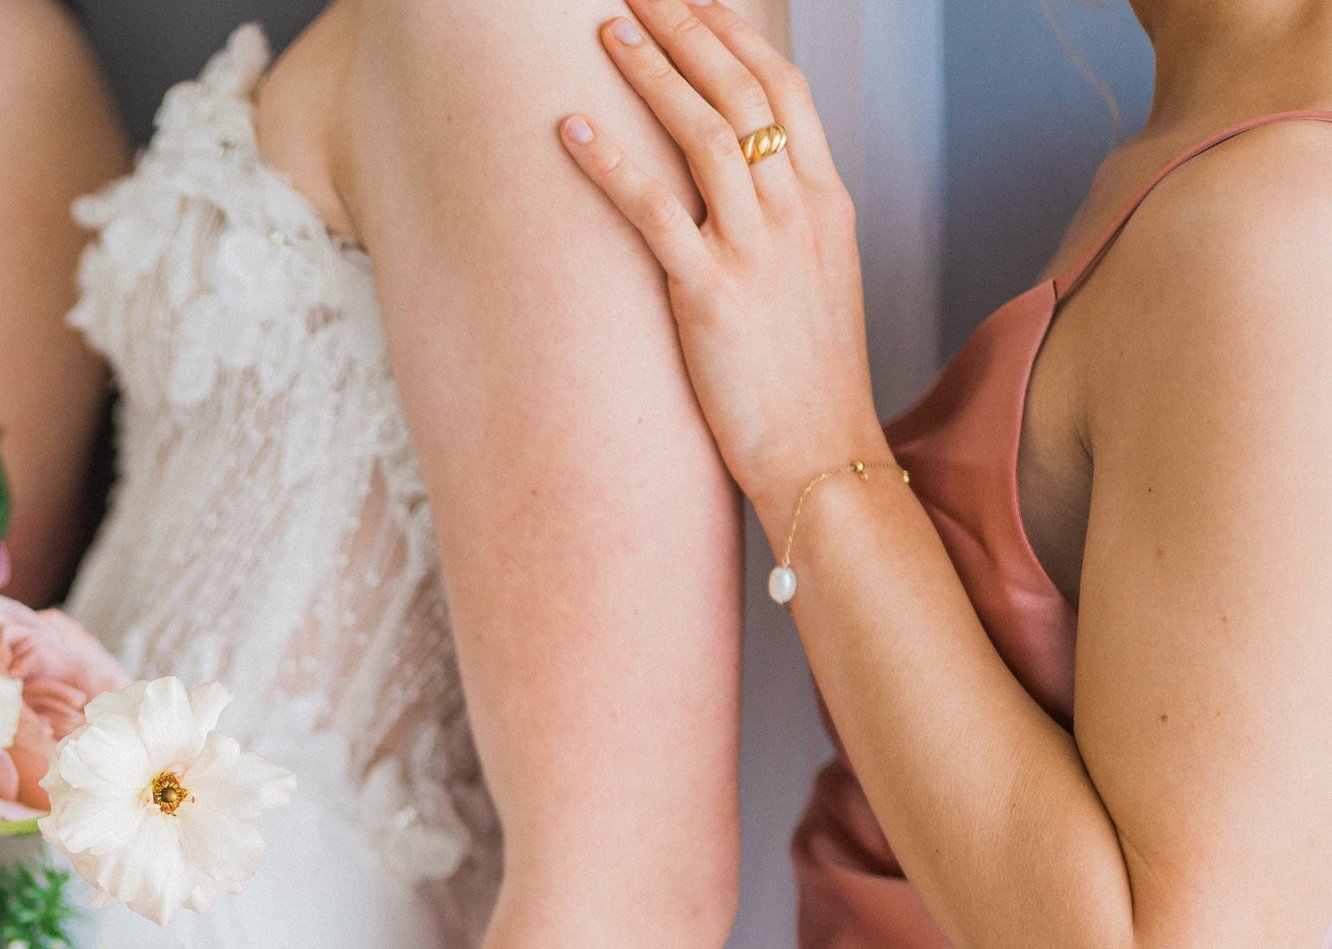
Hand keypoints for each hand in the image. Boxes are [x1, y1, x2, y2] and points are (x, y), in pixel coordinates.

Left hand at [558, 0, 889, 529]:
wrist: (826, 454)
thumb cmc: (809, 378)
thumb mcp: (815, 281)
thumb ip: (783, 223)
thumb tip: (743, 184)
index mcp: (825, 203)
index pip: (784, 91)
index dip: (735, 37)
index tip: (696, 1)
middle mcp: (797, 213)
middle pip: (743, 93)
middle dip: (688, 32)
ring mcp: (757, 252)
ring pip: (704, 134)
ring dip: (651, 75)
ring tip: (605, 31)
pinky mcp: (712, 298)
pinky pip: (655, 214)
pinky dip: (610, 165)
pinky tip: (572, 129)